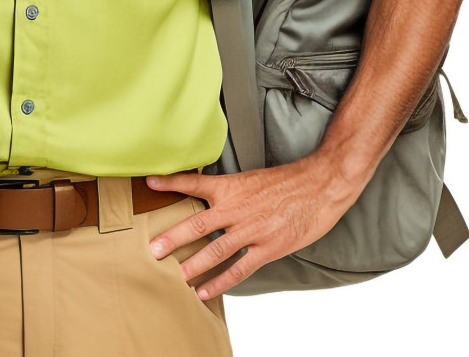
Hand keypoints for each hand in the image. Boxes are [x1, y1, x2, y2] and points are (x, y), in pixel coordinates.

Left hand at [146, 154, 361, 296]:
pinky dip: (220, 281)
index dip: (171, 182)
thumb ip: (230, 191)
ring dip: (193, 264)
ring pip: (215, 250)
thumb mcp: (252, 179)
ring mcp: (252, 230)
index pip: (195, 183)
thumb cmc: (287, 182)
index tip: (149, 183)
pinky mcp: (267, 248)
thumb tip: (209, 198)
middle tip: (152, 249)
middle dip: (173, 237)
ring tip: (174, 276)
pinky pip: (239, 268)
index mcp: (232, 187)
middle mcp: (237, 208)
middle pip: (198, 223)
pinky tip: (204, 291)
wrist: (319, 186)